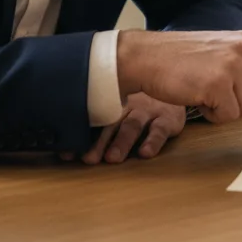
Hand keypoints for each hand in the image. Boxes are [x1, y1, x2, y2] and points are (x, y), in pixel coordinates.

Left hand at [61, 93, 185, 164]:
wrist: (175, 83)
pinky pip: (159, 129)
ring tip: (113, 158)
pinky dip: (152, 141)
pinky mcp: (167, 118)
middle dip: (98, 142)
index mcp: (112, 104)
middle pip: (110, 124)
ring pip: (132, 126)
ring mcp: (147, 111)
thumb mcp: (119, 105)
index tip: (67, 153)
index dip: (79, 136)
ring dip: (121, 142)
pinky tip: (145, 153)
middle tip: (88, 159)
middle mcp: (127, 106)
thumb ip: (97, 123)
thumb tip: (65, 150)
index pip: (93, 120)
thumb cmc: (140, 101)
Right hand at [117, 29, 241, 123]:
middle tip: (213, 89)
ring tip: (203, 90)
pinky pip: (227, 116)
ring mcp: (233, 66)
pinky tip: (196, 97)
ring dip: (224, 110)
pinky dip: (211, 115)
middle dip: (240, 103)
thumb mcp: (221, 56)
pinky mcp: (218, 83)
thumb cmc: (182, 60)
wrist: (147, 56)